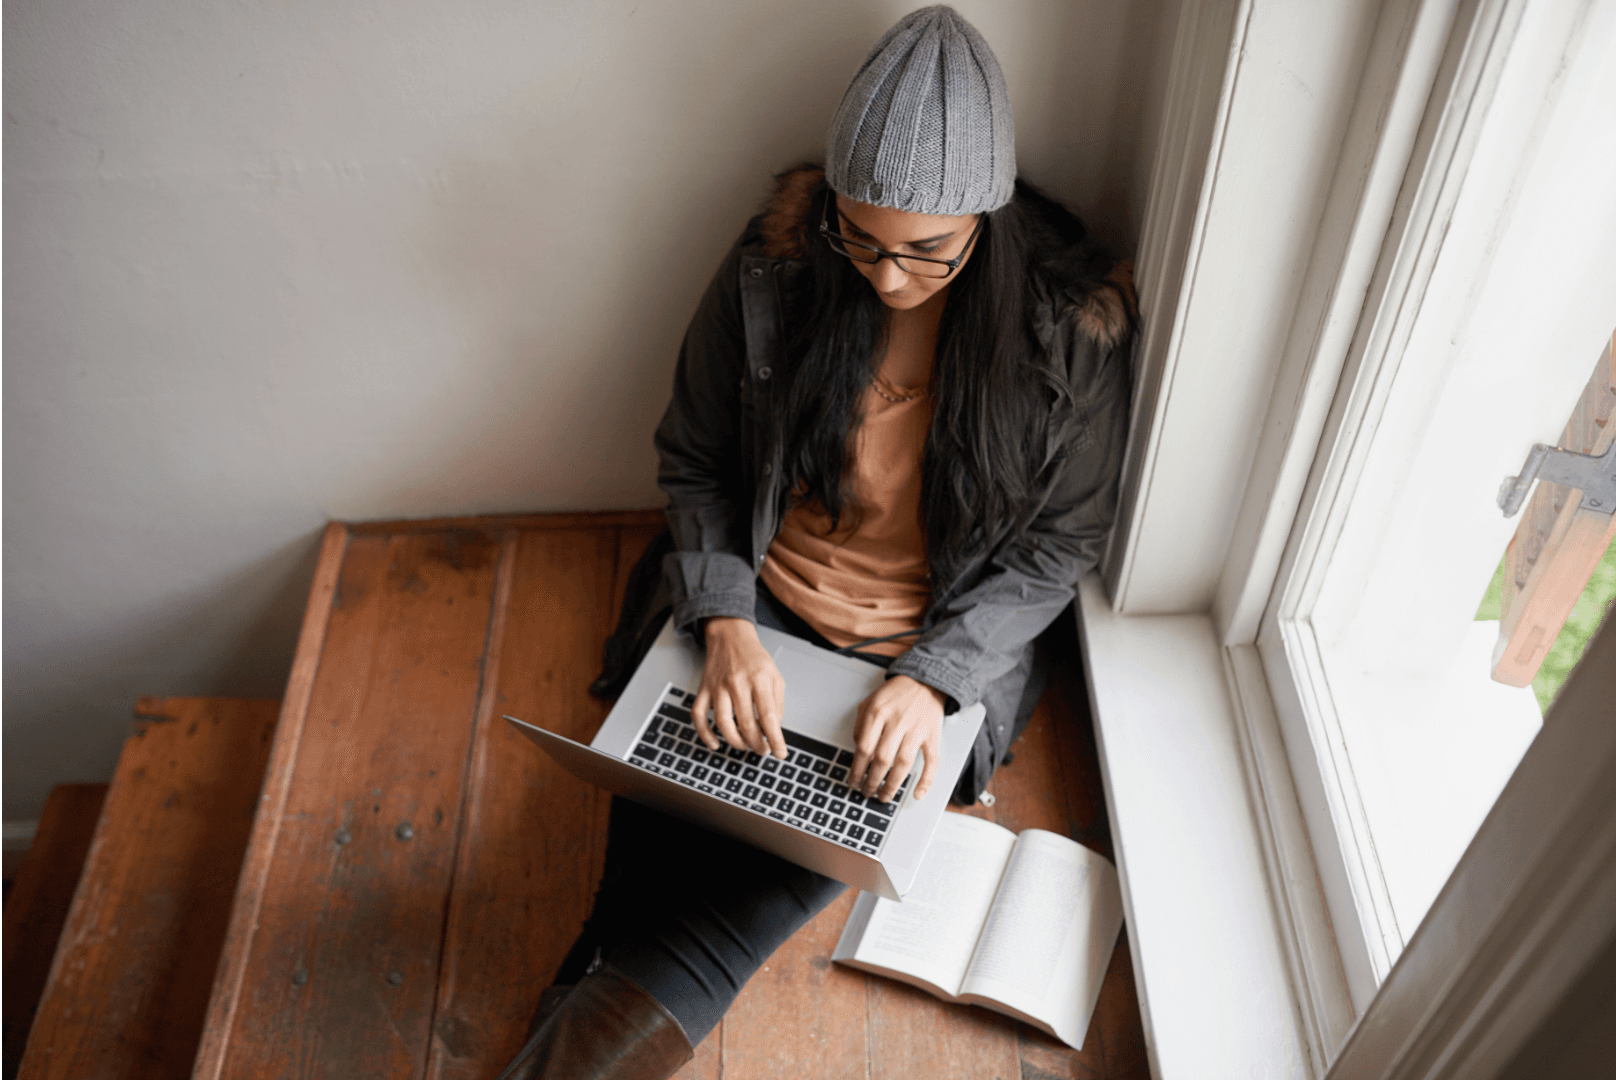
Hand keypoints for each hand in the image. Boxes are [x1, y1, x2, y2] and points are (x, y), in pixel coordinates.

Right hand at [691, 618, 787, 758]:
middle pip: (746, 724)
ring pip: (723, 723)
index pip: (768, 716)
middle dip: (757, 744)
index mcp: (759, 679)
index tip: (780, 753)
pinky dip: (705, 733)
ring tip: (746, 746)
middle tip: (763, 750)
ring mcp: (717, 687)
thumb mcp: (775, 676)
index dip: (776, 739)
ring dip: (735, 742)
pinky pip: (699, 715)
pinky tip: (715, 743)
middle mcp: (737, 683)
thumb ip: (777, 703)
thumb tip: (774, 730)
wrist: (729, 636)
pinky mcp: (704, 689)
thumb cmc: (754, 658)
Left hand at [849, 675, 945, 802]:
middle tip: (867, 793)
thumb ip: (860, 724)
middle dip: (872, 781)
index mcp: (878, 712)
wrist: (925, 680)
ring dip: (892, 785)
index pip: (864, 748)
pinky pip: (931, 761)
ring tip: (884, 797)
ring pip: (903, 764)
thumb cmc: (896, 693)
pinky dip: (926, 780)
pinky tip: (917, 793)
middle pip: (882, 759)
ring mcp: (916, 729)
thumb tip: (857, 751)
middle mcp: (897, 721)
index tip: (853, 782)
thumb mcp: (870, 701)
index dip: (857, 770)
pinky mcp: (932, 735)